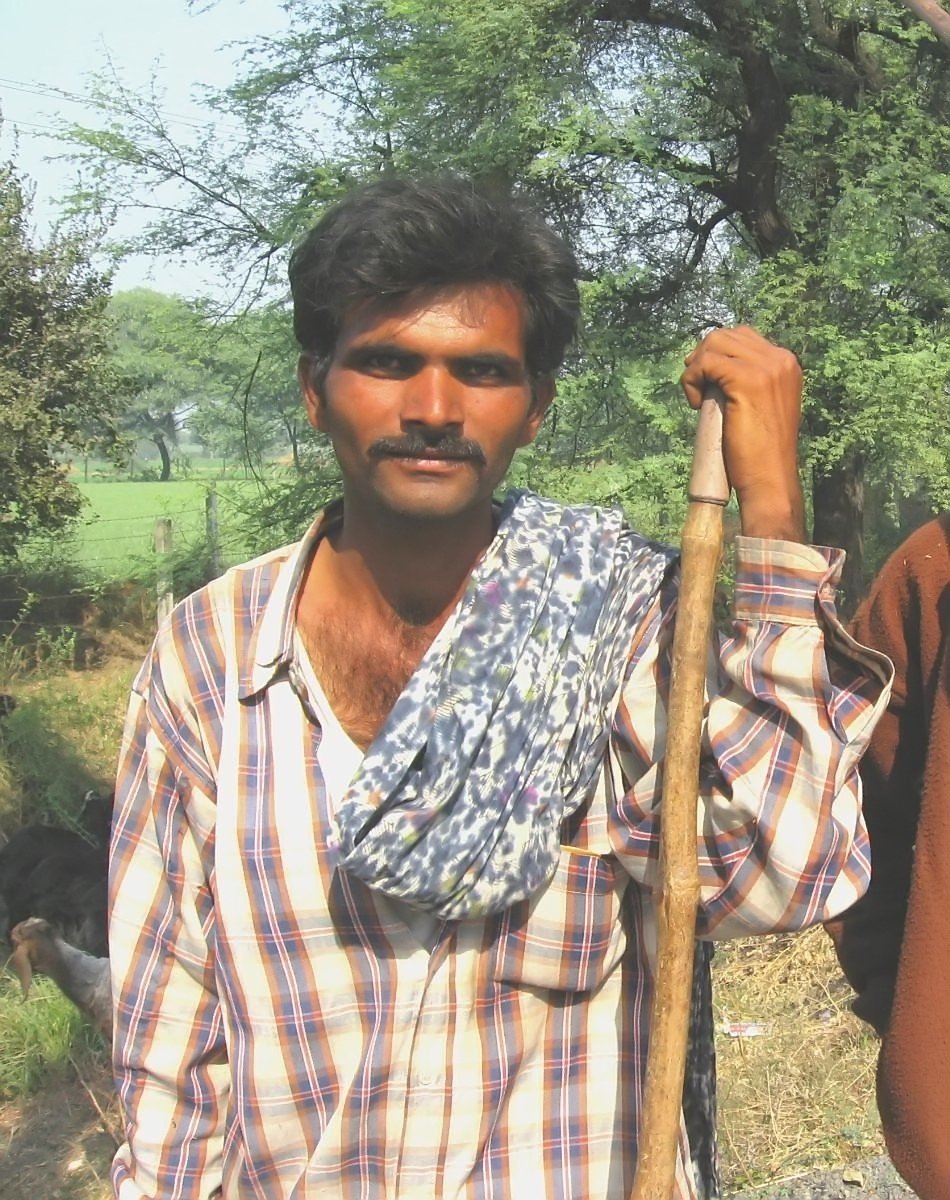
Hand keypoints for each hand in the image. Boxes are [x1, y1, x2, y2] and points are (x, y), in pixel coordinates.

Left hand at [680, 325, 805, 541]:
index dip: (715, 353)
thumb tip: (711, 363)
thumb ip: (746, 381)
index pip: (742, 336)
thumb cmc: (759, 451)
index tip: (704, 379)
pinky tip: (696, 404)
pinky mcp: (748, 380)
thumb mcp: (758, 406)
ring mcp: (767, 368)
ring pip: (714, 343)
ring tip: (698, 399)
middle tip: (696, 388)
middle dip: (702, 357)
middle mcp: (781, 360)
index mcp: (786, 364)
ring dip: (696, 368)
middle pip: (725, 335)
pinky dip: (691, 380)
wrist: (769, 479)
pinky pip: (706, 363)